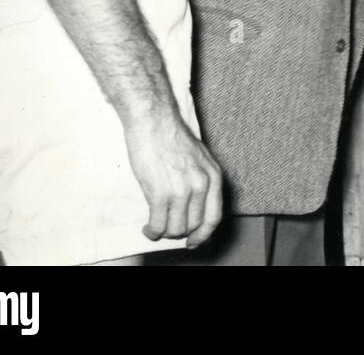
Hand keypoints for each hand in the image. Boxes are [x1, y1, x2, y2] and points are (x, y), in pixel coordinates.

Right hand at [122, 110, 223, 246]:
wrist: (154, 122)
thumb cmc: (172, 137)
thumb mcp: (199, 158)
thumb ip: (201, 180)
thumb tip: (195, 206)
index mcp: (213, 176)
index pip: (214, 217)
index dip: (204, 234)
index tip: (195, 241)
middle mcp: (201, 185)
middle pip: (194, 225)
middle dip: (181, 233)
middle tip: (169, 231)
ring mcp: (182, 190)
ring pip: (176, 229)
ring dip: (164, 233)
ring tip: (155, 229)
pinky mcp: (161, 193)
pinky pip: (159, 224)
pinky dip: (152, 231)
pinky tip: (148, 228)